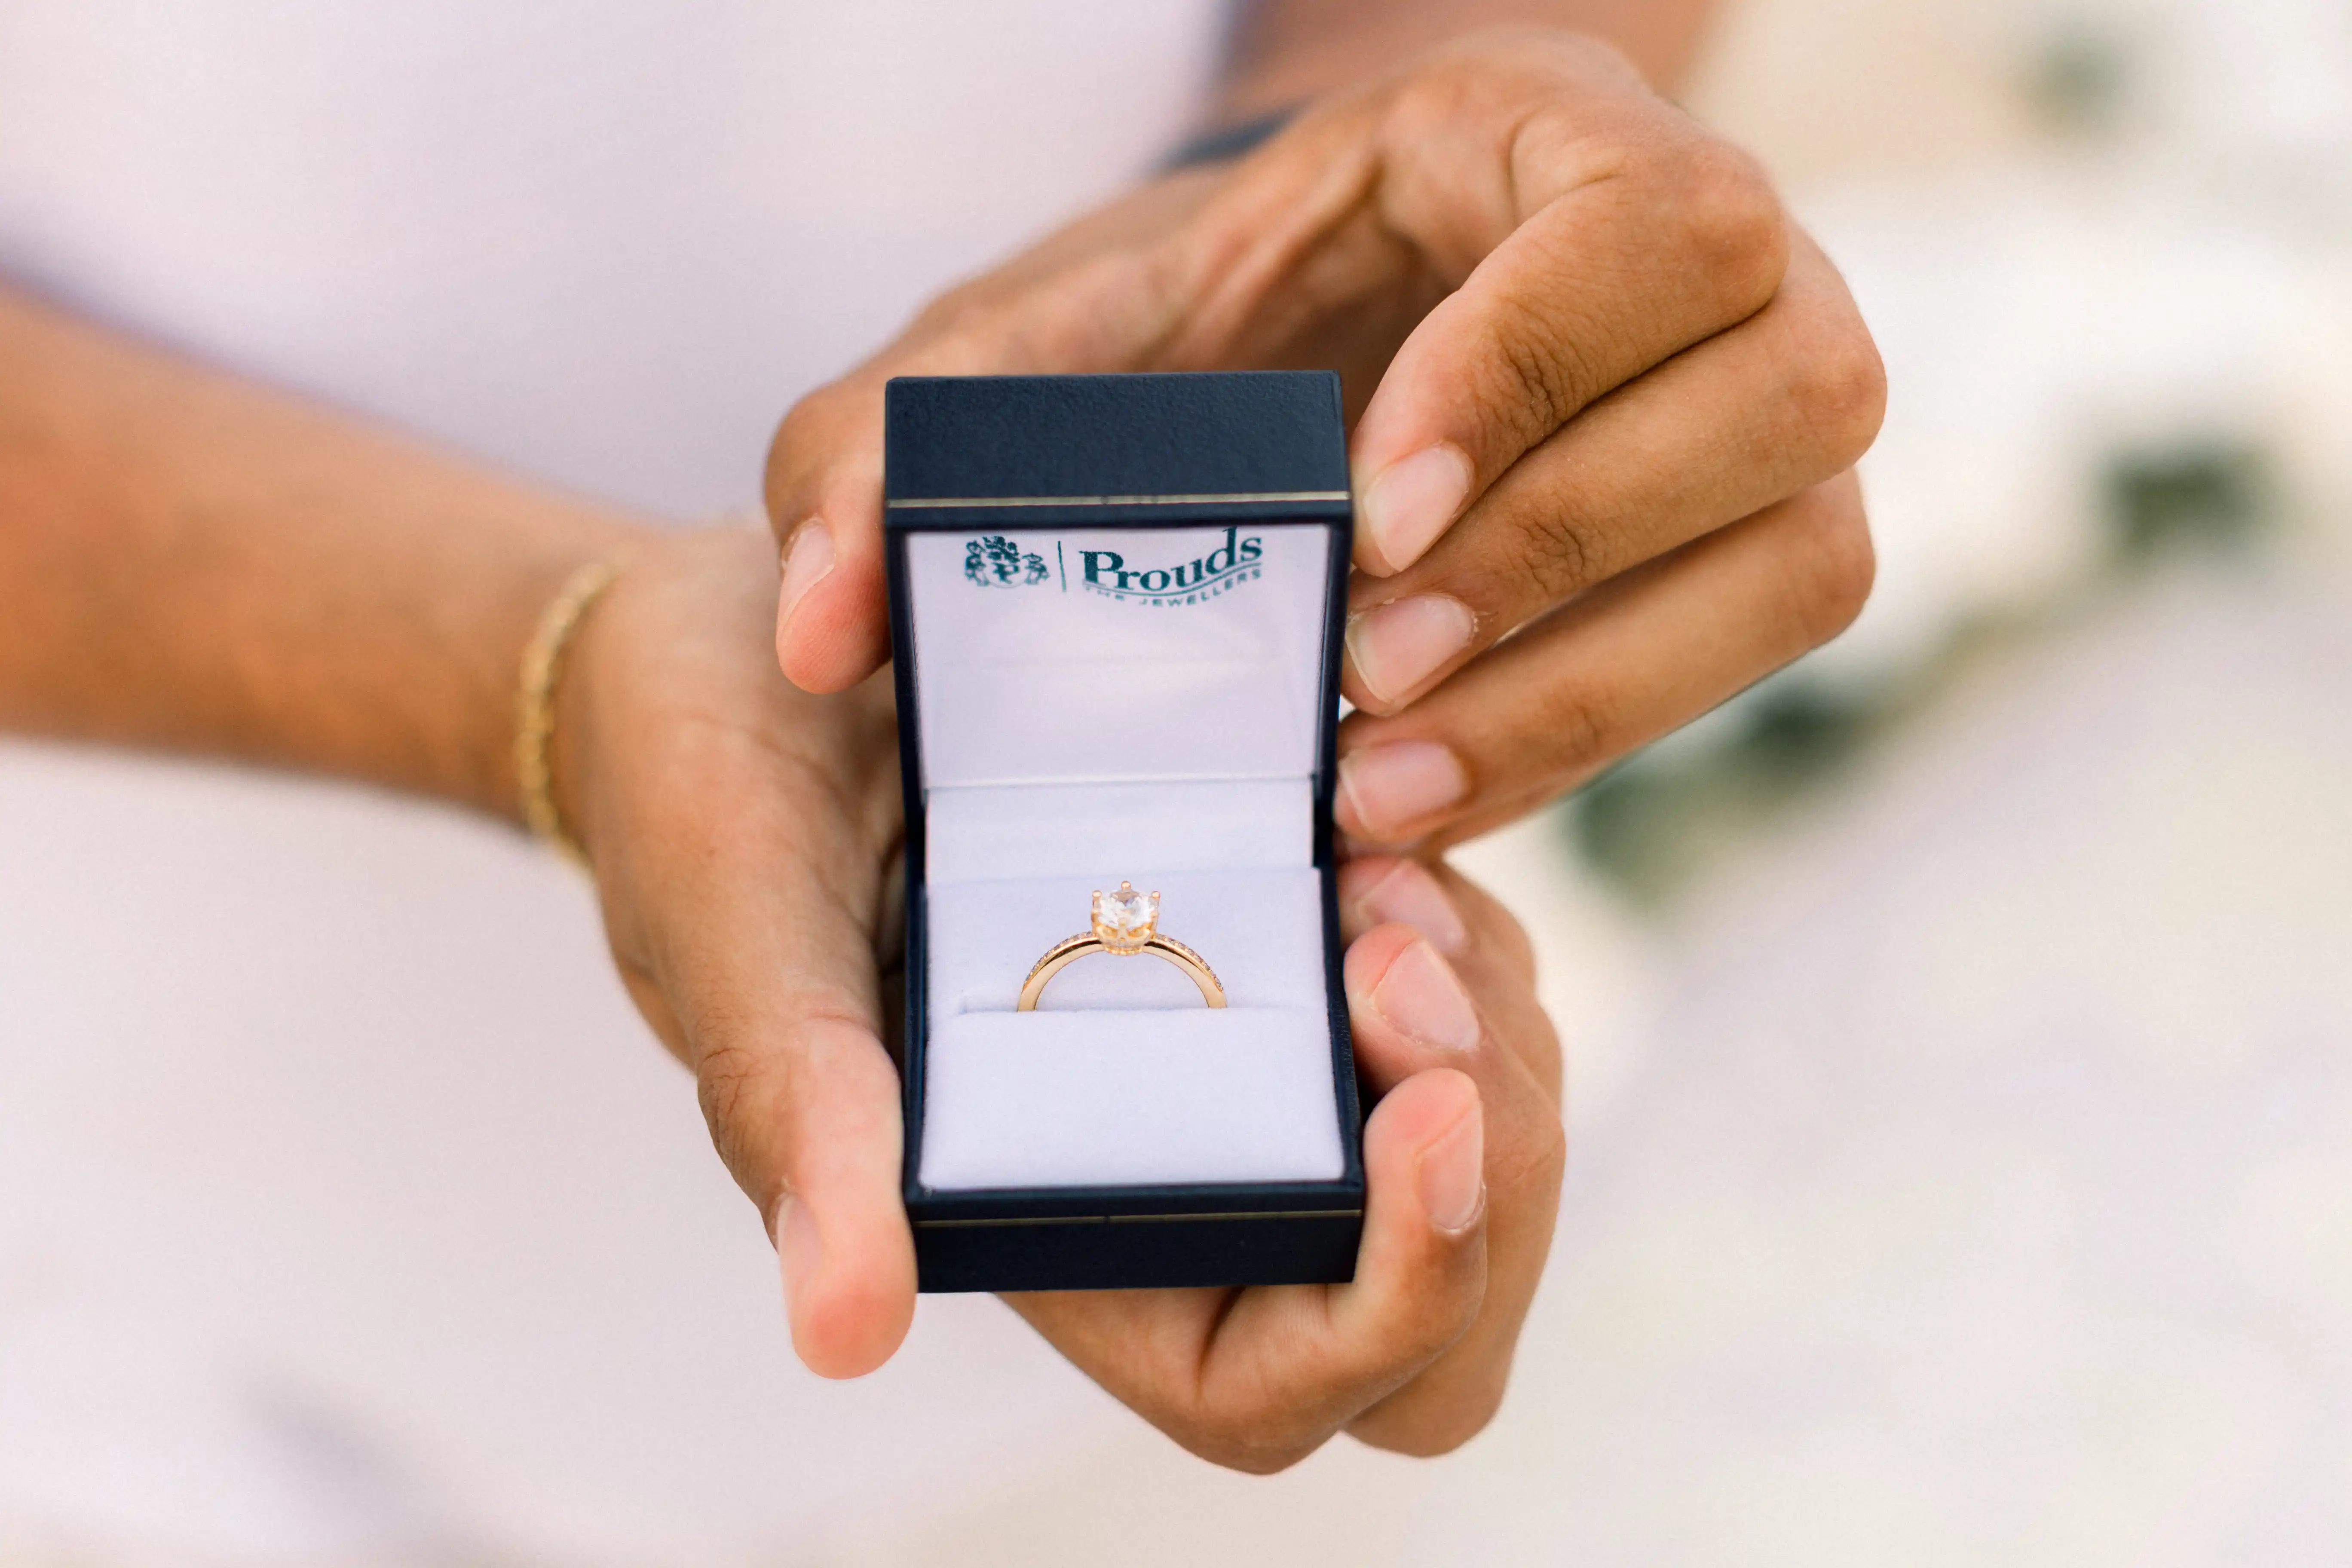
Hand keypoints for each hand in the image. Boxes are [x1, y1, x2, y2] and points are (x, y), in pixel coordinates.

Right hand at [552, 531, 1564, 1466]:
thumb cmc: (708, 795)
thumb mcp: (737, 925)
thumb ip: (793, 1109)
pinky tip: (1376, 827)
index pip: (1269, 1386)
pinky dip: (1458, 922)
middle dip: (1481, 1140)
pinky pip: (1458, 984)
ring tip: (1376, 874)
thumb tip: (845, 1332)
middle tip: (1396, 952)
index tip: (1427, 1111)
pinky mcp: (1276, 937)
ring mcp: (1233, 1049)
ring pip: (1474, 1122)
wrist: (733, 647)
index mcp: (1034, 1212)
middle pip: (1432, 1276)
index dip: (1394, 1301)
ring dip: (1478, 1010)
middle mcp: (1154, 1153)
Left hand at [765, 27, 1883, 850]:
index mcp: (1540, 135)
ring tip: (1403, 771)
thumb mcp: (1019, 353)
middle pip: (1786, 378)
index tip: (1374, 514)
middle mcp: (1710, 251)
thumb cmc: (1178, 321)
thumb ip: (888, 451)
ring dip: (1620, 675)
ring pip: (1813, 532)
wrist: (1301, 341)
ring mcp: (1769, 387)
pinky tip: (1453, 782)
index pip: (1648, 223)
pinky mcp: (1766, 519)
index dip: (1536, 372)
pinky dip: (1629, 722)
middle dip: (1576, 548)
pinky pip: (1777, 630)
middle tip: (1374, 670)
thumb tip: (820, 627)